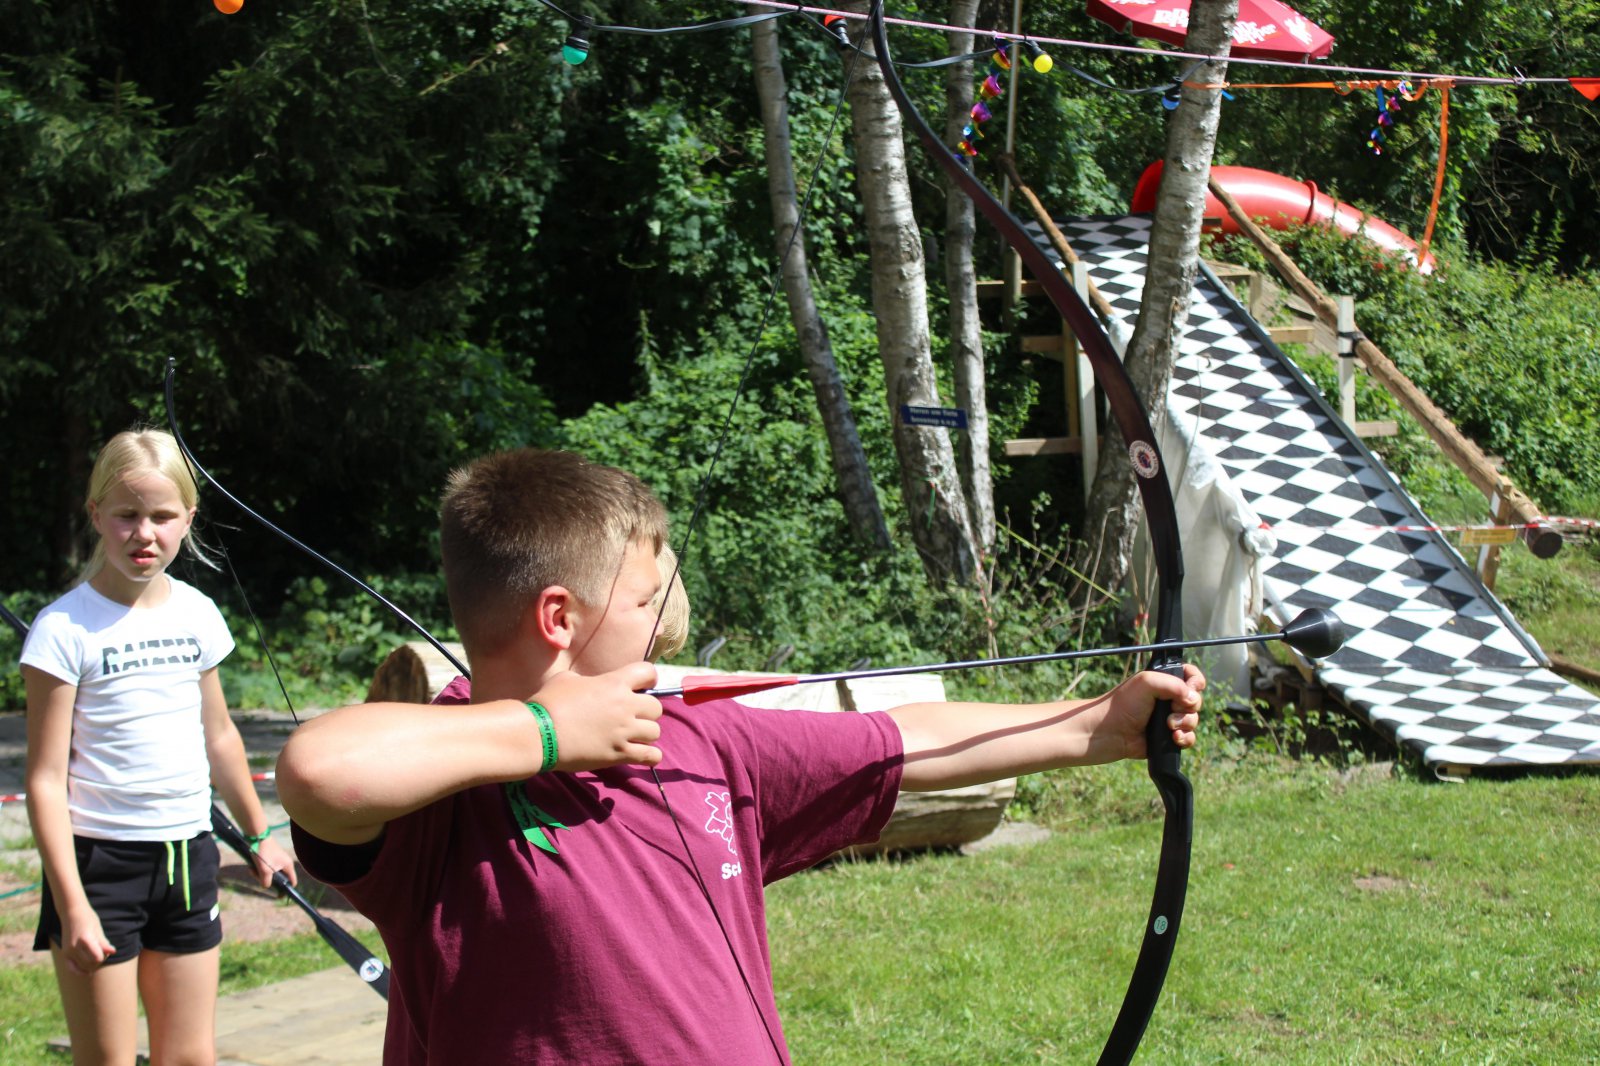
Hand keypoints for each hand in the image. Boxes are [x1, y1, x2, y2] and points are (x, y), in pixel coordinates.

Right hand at [58, 904, 115, 974]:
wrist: (71, 913)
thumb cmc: (88, 919)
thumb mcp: (98, 929)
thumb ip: (104, 943)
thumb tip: (113, 952)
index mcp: (85, 940)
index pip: (97, 958)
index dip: (104, 956)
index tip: (107, 950)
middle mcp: (74, 947)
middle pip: (91, 964)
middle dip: (99, 961)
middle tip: (103, 952)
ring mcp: (68, 951)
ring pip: (83, 967)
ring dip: (91, 965)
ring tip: (95, 956)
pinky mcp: (64, 953)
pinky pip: (72, 968)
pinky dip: (80, 971)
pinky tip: (87, 972)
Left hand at [253, 836, 297, 889]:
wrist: (257, 836)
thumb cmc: (263, 853)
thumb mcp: (265, 871)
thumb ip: (266, 882)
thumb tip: (266, 886)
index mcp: (288, 866)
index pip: (292, 882)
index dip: (286, 890)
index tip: (278, 896)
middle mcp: (284, 863)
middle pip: (278, 879)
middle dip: (267, 880)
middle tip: (258, 878)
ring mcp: (277, 859)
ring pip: (270, 873)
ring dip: (260, 875)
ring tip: (252, 870)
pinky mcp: (270, 857)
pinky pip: (266, 867)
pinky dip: (259, 869)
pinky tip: (251, 867)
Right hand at [535, 662, 664, 771]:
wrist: (539, 733)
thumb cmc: (549, 703)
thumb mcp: (567, 679)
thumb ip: (587, 681)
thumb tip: (589, 686)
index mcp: (614, 683)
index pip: (648, 672)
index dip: (648, 678)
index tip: (642, 686)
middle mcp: (625, 706)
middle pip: (656, 707)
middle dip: (647, 711)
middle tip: (633, 716)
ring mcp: (624, 731)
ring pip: (655, 732)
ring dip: (646, 734)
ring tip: (633, 736)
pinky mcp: (619, 754)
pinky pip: (650, 756)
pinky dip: (650, 756)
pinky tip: (644, 756)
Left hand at [1107, 664, 1205, 759]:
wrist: (1109, 732)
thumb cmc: (1123, 704)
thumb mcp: (1147, 682)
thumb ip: (1174, 684)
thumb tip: (1193, 699)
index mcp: (1164, 682)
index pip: (1191, 676)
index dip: (1196, 682)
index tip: (1191, 688)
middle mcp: (1168, 699)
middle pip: (1196, 700)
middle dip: (1189, 706)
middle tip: (1172, 708)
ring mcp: (1169, 719)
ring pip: (1194, 720)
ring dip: (1186, 723)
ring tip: (1169, 726)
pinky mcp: (1169, 738)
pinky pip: (1189, 738)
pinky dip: (1185, 738)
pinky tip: (1174, 738)